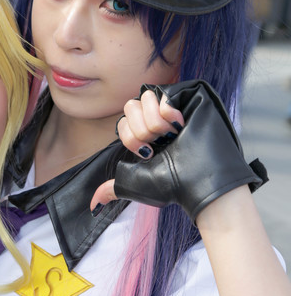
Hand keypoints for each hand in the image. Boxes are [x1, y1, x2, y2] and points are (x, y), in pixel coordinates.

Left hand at [90, 80, 266, 221]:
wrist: (200, 182)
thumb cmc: (173, 185)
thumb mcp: (136, 185)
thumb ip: (113, 188)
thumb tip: (95, 203)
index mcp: (145, 133)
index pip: (122, 121)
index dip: (130, 137)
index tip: (147, 153)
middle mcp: (157, 118)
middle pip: (131, 106)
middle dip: (142, 130)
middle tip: (160, 144)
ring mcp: (173, 105)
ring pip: (145, 97)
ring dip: (156, 123)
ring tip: (173, 136)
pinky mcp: (188, 96)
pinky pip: (164, 92)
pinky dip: (168, 111)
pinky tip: (181, 125)